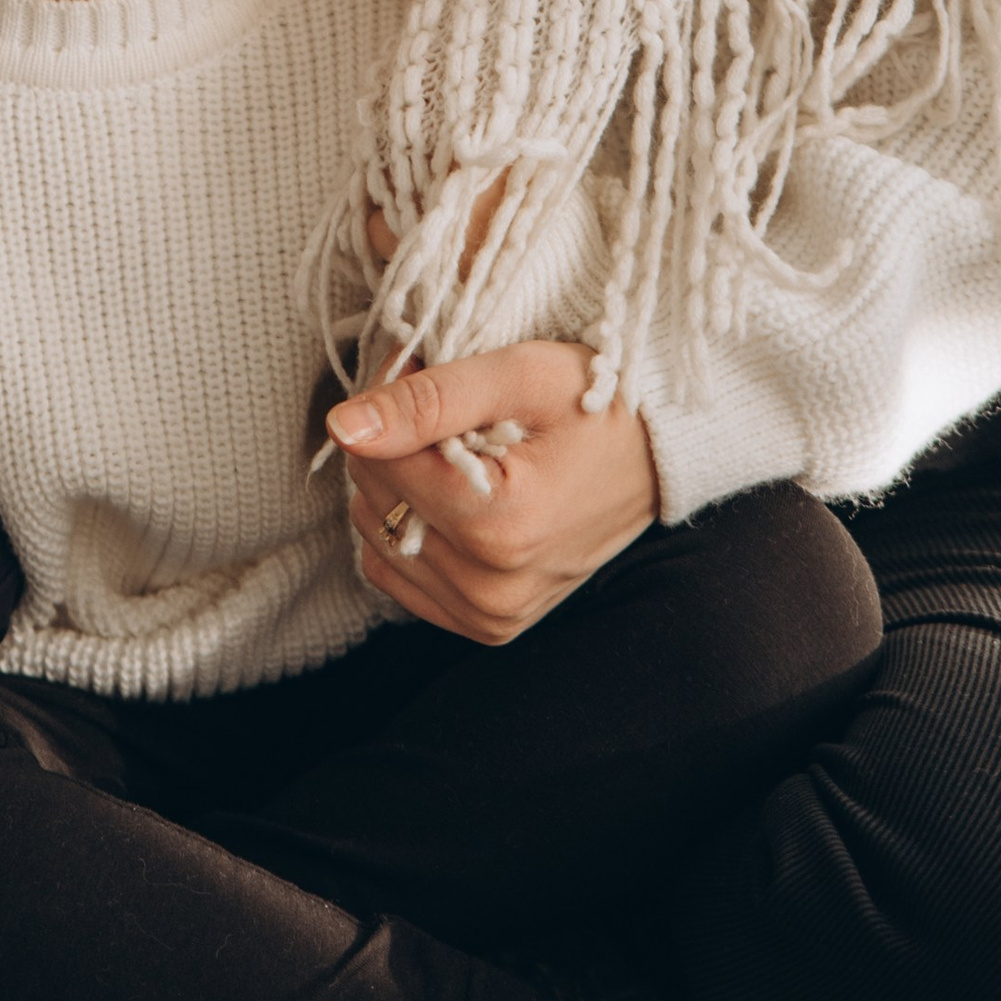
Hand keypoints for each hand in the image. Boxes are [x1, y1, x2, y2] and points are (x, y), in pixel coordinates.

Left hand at [326, 342, 659, 645]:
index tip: (428, 374)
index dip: (390, 402)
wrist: (658, 458)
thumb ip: (427, 400)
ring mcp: (490, 616)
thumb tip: (342, 427)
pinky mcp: (488, 626)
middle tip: (452, 413)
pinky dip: (411, 529)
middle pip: (372, 496)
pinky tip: (454, 498)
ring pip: (377, 535)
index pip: (375, 457)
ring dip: (400, 486)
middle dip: (394, 444)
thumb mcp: (519, 376)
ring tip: (460, 453)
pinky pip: (399, 573)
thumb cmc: (597, 404)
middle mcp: (491, 587)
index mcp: (498, 524)